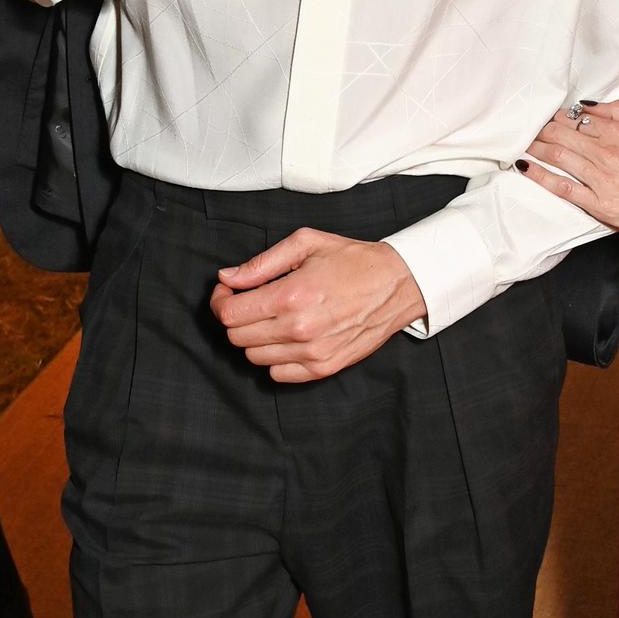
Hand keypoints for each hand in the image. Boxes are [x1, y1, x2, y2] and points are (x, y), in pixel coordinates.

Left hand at [210, 230, 427, 381]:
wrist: (398, 284)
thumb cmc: (353, 261)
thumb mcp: (306, 244)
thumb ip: (261, 263)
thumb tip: (227, 278)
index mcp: (290, 295)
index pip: (229, 314)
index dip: (220, 302)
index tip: (228, 292)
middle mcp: (298, 329)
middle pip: (237, 338)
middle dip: (235, 318)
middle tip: (249, 302)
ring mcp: (312, 353)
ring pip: (254, 358)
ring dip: (254, 338)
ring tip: (271, 319)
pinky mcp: (325, 367)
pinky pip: (278, 374)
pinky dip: (274, 358)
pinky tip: (286, 338)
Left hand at [519, 99, 618, 241]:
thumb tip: (590, 105)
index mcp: (618, 132)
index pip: (576, 120)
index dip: (556, 118)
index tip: (546, 119)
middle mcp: (605, 152)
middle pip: (561, 135)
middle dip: (540, 131)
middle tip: (527, 130)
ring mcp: (599, 178)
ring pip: (558, 156)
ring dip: (536, 148)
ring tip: (522, 144)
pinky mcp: (598, 203)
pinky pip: (563, 187)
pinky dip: (541, 176)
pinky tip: (525, 168)